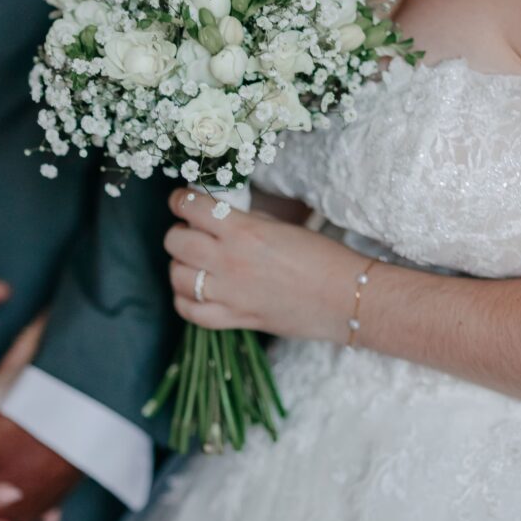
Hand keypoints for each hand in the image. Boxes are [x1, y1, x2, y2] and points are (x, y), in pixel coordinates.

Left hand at [164, 189, 359, 345]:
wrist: (344, 296)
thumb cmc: (321, 257)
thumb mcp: (279, 226)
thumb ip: (243, 221)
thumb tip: (216, 216)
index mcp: (243, 231)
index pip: (191, 207)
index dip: (180, 200)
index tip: (182, 201)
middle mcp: (229, 261)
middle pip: (175, 242)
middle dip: (178, 232)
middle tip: (191, 232)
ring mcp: (229, 293)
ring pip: (177, 276)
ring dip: (180, 265)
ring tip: (193, 262)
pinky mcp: (235, 319)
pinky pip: (190, 312)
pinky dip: (185, 300)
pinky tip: (194, 292)